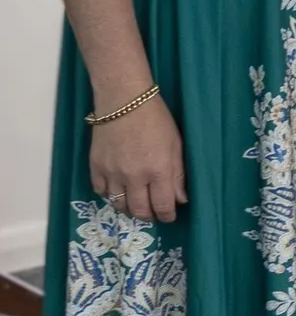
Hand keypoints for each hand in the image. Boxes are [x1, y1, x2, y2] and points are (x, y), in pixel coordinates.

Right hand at [90, 95, 186, 222]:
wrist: (123, 99)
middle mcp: (134, 176)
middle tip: (153, 213)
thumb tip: (180, 199)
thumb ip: (178, 174)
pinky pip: (100, 191)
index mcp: (158, 170)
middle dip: (149, 216)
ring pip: (119, 205)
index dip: (167, 215)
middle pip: (140, 210)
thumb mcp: (175, 145)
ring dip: (129, 208)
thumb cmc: (155, 119)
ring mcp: (112, 173)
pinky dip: (110, 194)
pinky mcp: (95, 166)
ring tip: (136, 204)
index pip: (163, 206)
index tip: (169, 215)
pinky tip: (118, 189)